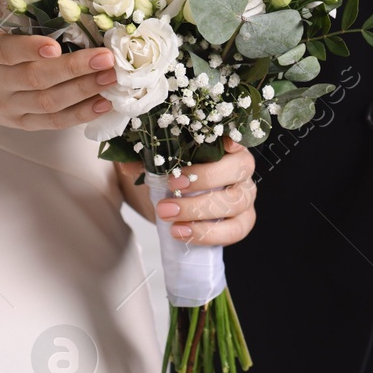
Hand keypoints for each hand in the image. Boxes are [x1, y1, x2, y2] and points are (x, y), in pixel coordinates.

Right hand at [0, 0, 115, 129]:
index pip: (6, 53)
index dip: (29, 50)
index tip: (55, 46)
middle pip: (36, 79)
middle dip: (73, 69)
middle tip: (106, 58)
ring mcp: (10, 106)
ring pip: (49, 103)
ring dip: (84, 92)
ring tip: (113, 78)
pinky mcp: (22, 122)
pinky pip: (52, 122)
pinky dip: (80, 115)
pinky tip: (105, 103)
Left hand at [119, 139, 257, 245]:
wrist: (177, 204)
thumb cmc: (175, 177)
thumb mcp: (160, 165)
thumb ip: (147, 161)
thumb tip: (127, 165)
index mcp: (227, 148)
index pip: (238, 139)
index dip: (235, 141)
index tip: (226, 144)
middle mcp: (241, 170)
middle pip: (238, 170)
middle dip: (204, 179)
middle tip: (172, 187)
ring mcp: (244, 197)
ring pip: (235, 202)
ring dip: (199, 209)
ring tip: (167, 214)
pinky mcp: (241, 222)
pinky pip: (234, 231)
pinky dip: (206, 234)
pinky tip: (181, 232)